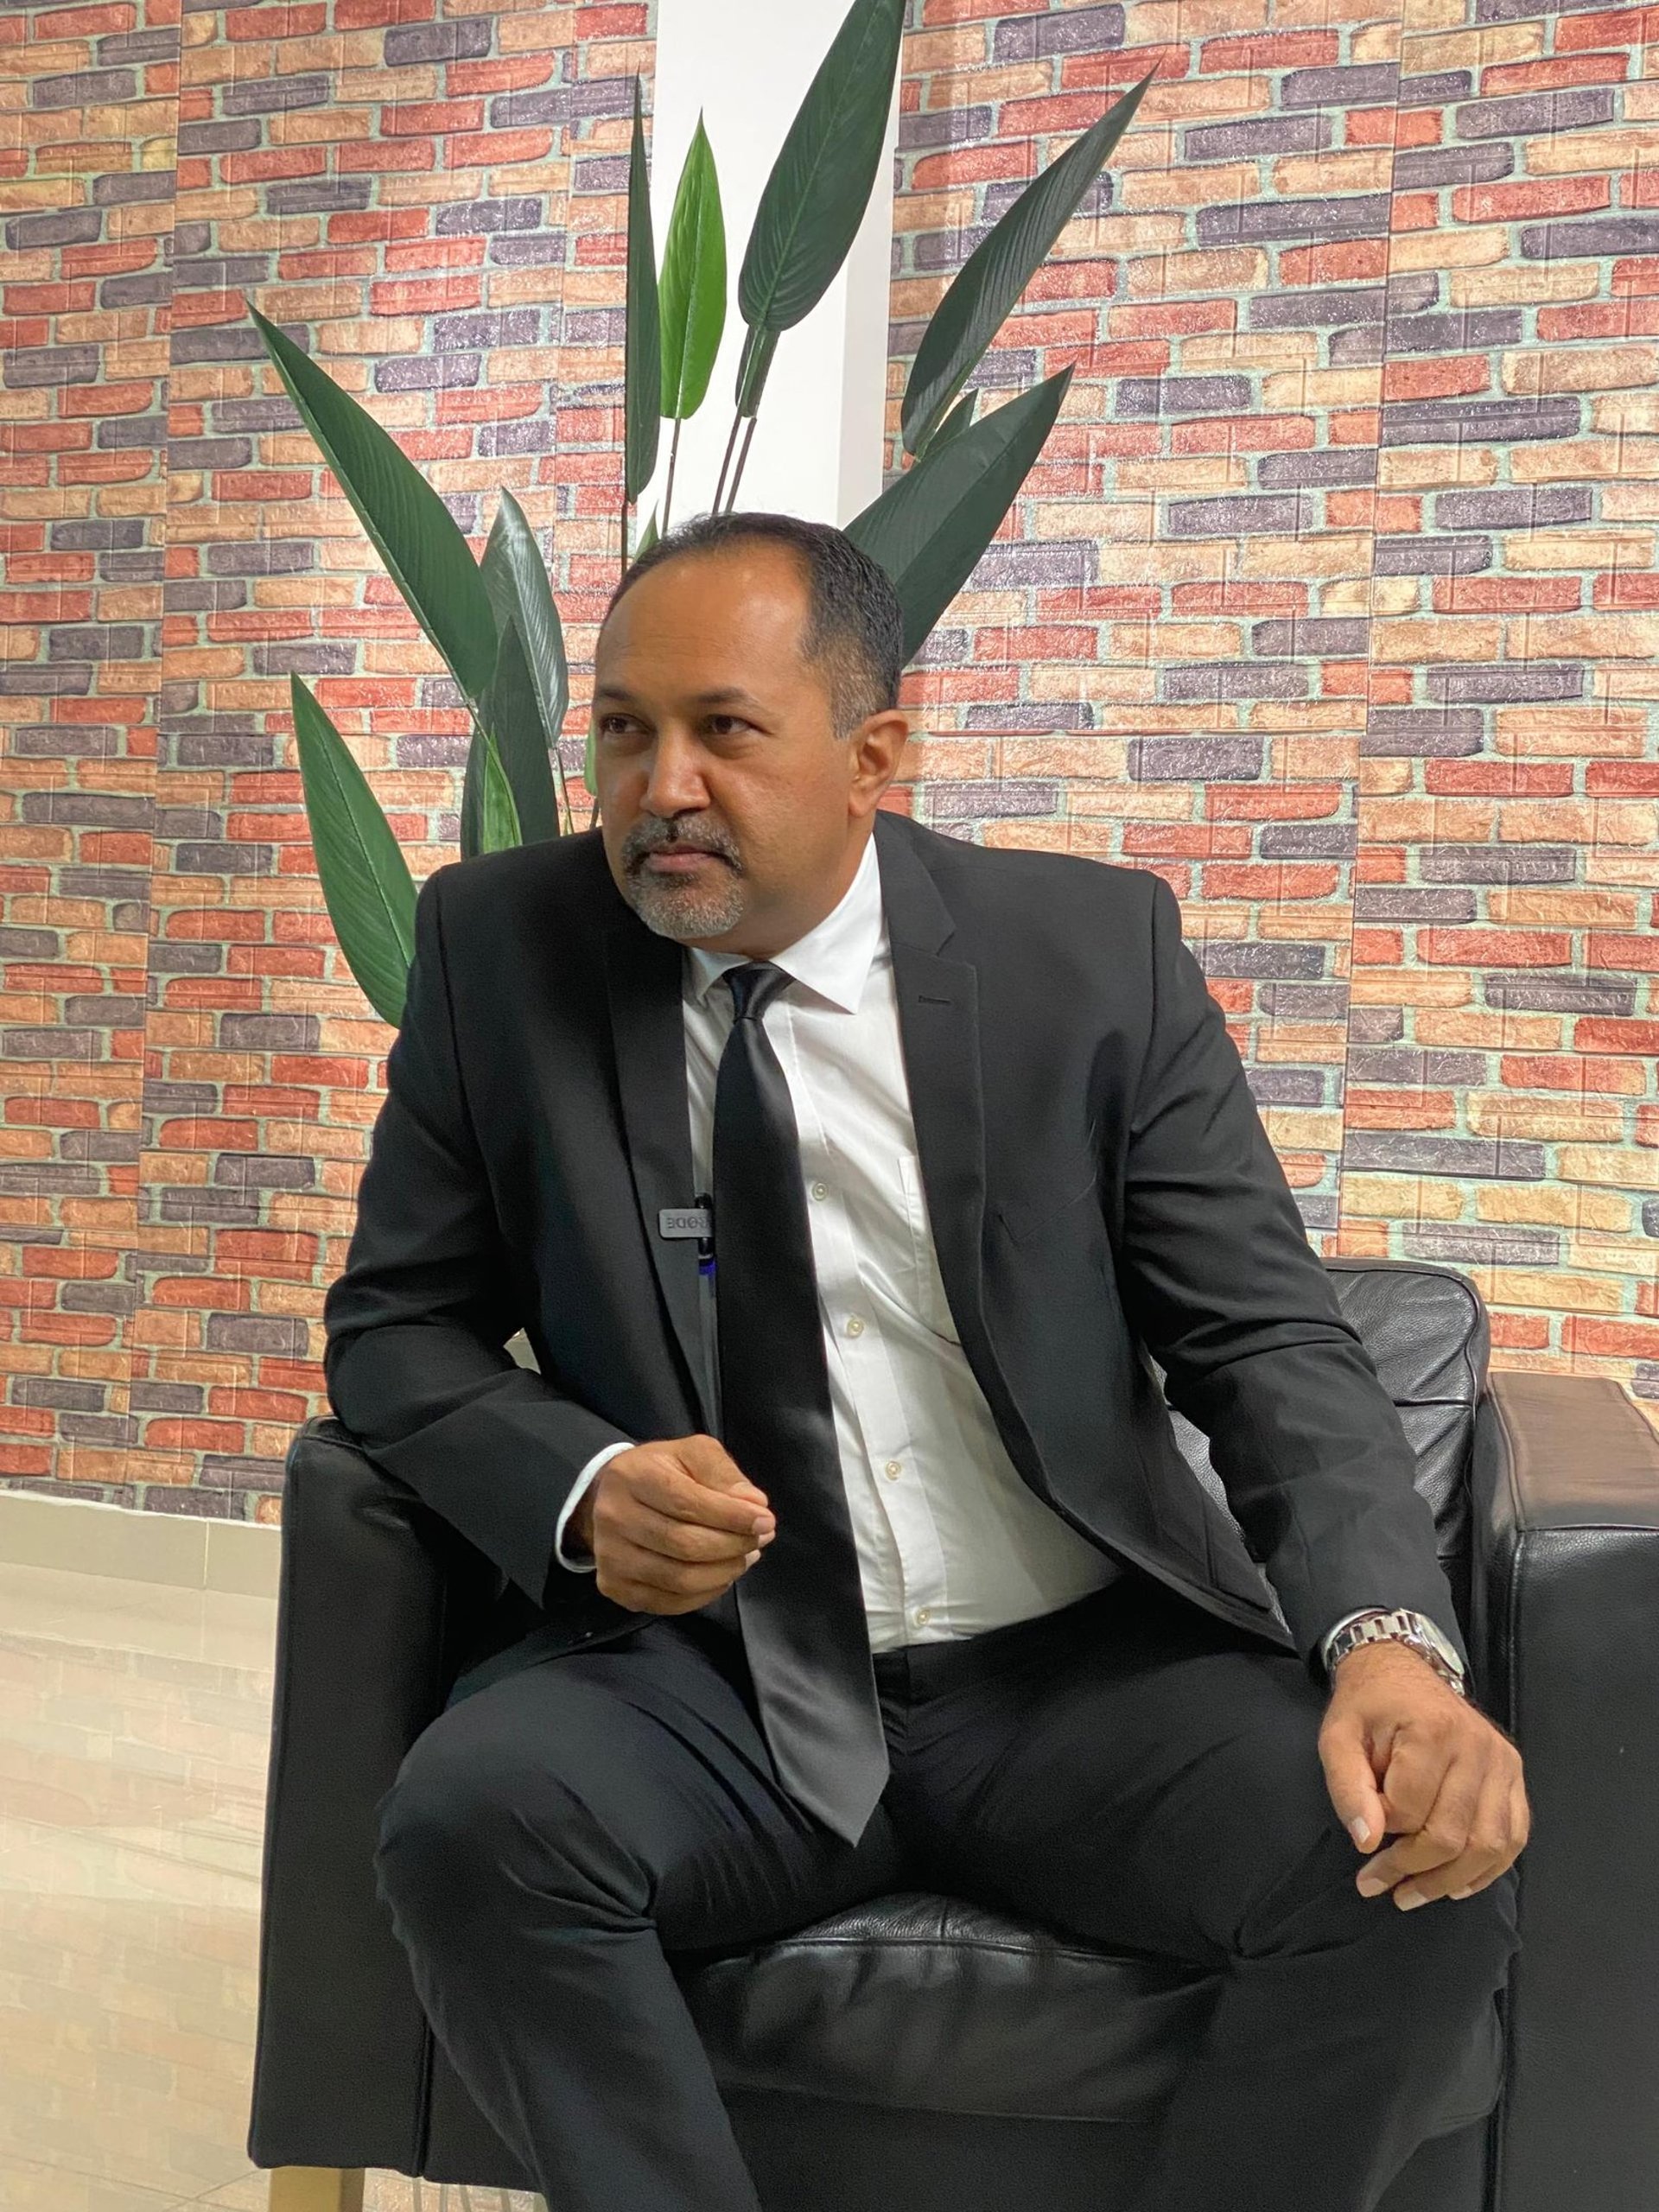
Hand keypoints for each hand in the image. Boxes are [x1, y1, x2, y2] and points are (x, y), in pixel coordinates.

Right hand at [575, 1433, 775, 1614]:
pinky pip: (669, 1603)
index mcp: (632, 1477)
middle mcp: (613, 1518)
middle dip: (733, 1545)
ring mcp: (610, 1557)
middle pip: (684, 1545)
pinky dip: (706, 1593)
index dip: (732, 1516)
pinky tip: (722, 1575)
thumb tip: (754, 1505)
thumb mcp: (693, 1454)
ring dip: (724, 1572)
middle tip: (760, 1539)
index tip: (765, 1520)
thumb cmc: (662, 1472)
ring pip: (679, 1579)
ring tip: (746, 1557)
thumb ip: (723, 1474)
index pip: (687, 1503)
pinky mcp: (615, 1587)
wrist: (612, 1497)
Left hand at [1317, 1640, 1528, 1910]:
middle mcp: (1477, 1747)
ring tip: (1414, 1893)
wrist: (1401, 1672)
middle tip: (1379, 1885)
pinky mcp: (1514, 1776)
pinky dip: (1488, 1869)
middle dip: (1412, 1870)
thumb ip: (1347, 1787)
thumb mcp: (1338, 1738)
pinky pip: (1513, 1836)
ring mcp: (1502, 1762)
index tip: (1362, 1840)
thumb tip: (1367, 1842)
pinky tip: (1458, 1883)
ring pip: (1489, 1845)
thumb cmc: (1368, 1708)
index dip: (1382, 1832)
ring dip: (1450, 1880)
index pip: (1409, 1809)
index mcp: (1432, 1731)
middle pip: (1452, 1835)